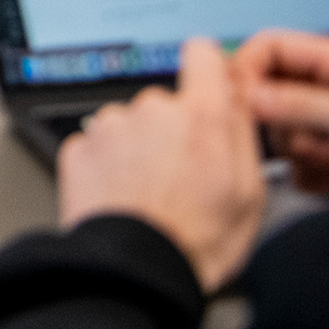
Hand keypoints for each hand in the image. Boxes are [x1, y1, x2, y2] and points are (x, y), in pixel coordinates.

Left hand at [58, 39, 264, 292]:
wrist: (137, 274)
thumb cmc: (196, 243)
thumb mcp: (250, 193)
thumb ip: (242, 132)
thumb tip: (236, 95)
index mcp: (200, 117)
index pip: (202, 55)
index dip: (207, 69)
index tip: (207, 85)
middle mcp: (151, 110)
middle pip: (165, 102)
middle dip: (172, 130)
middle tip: (180, 176)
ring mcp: (109, 126)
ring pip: (130, 124)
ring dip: (138, 148)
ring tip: (149, 194)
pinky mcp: (78, 147)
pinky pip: (99, 144)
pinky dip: (107, 165)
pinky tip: (122, 196)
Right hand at [232, 29, 328, 193]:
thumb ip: (306, 104)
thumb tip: (250, 94)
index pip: (270, 45)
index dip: (249, 69)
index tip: (242, 102)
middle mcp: (327, 84)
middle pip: (267, 90)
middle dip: (282, 123)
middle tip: (307, 142)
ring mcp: (325, 118)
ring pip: (278, 128)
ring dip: (299, 152)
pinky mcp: (326, 149)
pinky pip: (292, 158)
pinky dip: (307, 173)